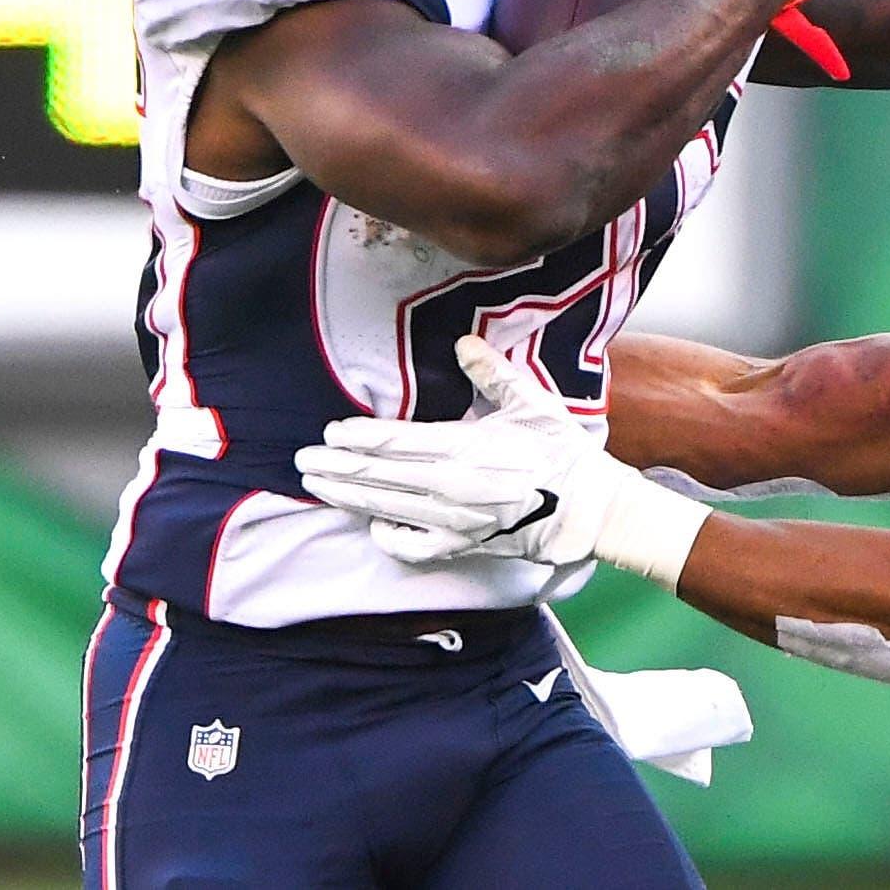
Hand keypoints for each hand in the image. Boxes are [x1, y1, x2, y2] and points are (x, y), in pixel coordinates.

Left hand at [297, 336, 710, 587]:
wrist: (587, 508)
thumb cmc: (560, 452)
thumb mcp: (532, 403)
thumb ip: (493, 373)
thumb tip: (463, 344)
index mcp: (465, 447)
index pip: (396, 442)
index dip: (359, 437)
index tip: (331, 431)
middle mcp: (450, 486)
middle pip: (379, 476)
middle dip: (336, 466)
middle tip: (303, 458)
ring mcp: (452, 520)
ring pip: (385, 508)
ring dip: (346, 495)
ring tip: (317, 484)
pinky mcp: (460, 544)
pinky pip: (411, 545)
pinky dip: (385, 535)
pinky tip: (370, 523)